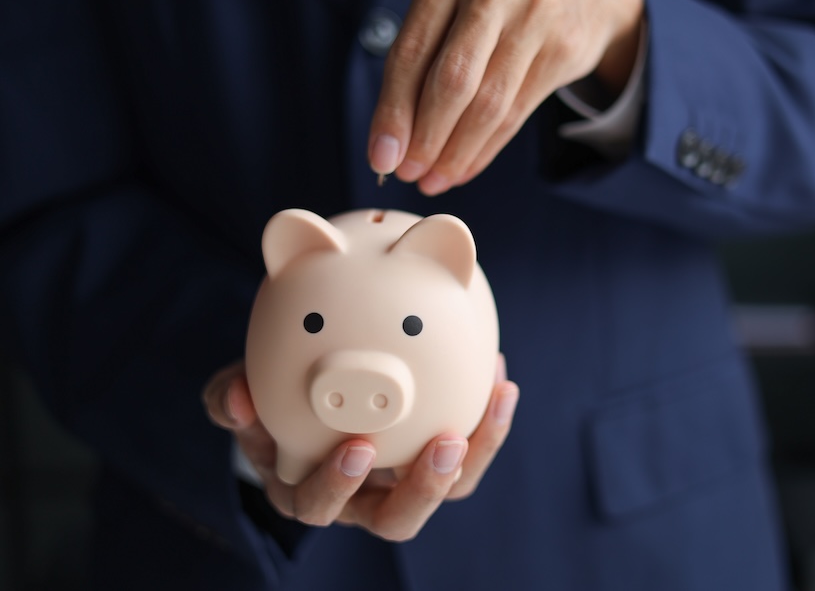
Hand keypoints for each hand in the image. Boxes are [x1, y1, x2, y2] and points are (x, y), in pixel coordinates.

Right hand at [202, 355, 517, 541]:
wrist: (311, 389)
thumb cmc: (271, 400)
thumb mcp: (243, 396)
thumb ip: (231, 398)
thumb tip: (235, 398)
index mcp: (307, 488)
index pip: (319, 504)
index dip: (338, 485)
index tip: (358, 448)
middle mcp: (359, 498)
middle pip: (395, 518)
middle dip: (423, 487)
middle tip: (445, 445)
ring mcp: (401, 482)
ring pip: (446, 490)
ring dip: (474, 456)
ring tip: (494, 404)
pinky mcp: (435, 458)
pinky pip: (469, 452)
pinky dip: (488, 422)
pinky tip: (500, 379)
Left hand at [367, 0, 643, 194]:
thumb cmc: (498, 4)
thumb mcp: (454, 6)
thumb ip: (420, 60)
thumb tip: (390, 142)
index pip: (411, 52)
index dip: (393, 112)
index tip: (381, 157)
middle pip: (452, 80)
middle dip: (425, 138)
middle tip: (409, 174)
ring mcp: (537, 11)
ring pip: (487, 104)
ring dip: (455, 152)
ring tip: (435, 179)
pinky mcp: (564, 45)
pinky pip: (516, 113)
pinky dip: (485, 149)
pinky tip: (465, 168)